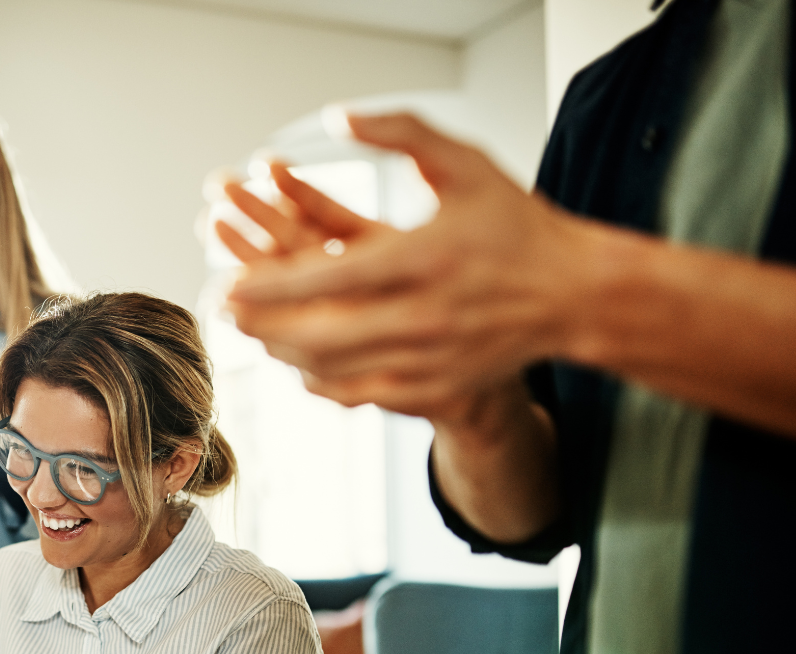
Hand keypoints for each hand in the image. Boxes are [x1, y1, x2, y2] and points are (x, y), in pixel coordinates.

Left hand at [218, 113, 594, 425]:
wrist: (572, 294)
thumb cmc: (513, 226)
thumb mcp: (465, 163)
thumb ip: (402, 133)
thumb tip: (339, 117)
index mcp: (428, 258)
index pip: (330, 275)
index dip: (272, 284)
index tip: (229, 282)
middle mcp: (428, 315)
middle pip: (322, 332)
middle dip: (262, 324)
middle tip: (224, 311)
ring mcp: (431, 359)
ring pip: (335, 369)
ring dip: (282, 352)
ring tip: (252, 331)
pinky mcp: (434, 388)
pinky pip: (360, 394)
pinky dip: (320, 382)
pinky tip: (297, 363)